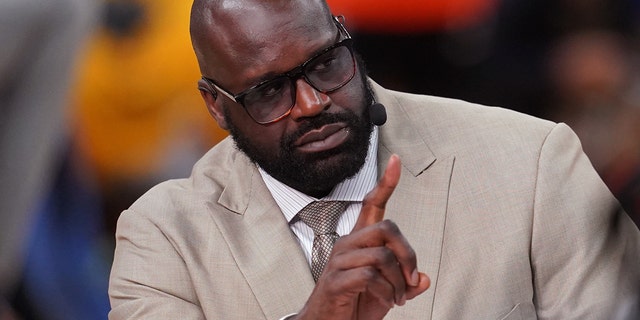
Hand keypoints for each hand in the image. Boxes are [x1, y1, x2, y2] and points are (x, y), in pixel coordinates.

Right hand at [295, 155, 429, 319]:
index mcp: (359, 242)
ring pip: (382, 256)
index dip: (385, 183)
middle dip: (408, 254)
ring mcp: (338, 262)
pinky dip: (387, 293)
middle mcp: (347, 245)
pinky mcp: (335, 281)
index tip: (395, 161)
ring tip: (398, 297)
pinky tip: (386, 301)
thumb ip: (405, 284)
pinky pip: (370, 277)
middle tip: (411, 278)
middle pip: (386, 228)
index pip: (370, 204)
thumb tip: (423, 279)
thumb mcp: (387, 293)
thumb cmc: (354, 305)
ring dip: (398, 281)